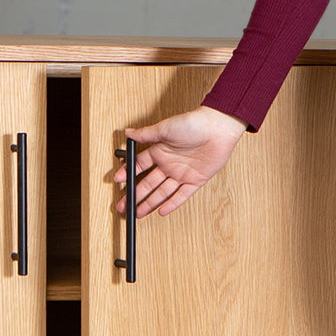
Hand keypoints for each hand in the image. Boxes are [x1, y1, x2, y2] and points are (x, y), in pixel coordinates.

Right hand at [115, 106, 246, 216]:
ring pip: (162, 192)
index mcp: (160, 150)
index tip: (118, 182)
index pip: (139, 166)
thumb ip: (146, 134)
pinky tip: (162, 211)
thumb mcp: (165, 127)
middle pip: (148, 183)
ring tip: (138, 212)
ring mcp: (181, 173)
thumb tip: (128, 133)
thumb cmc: (193, 123)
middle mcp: (169, 163)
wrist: (218, 128)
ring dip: (150, 203)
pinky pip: (182, 195)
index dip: (128, 174)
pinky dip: (172, 204)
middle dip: (135, 195)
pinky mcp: (195, 180)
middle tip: (124, 205)